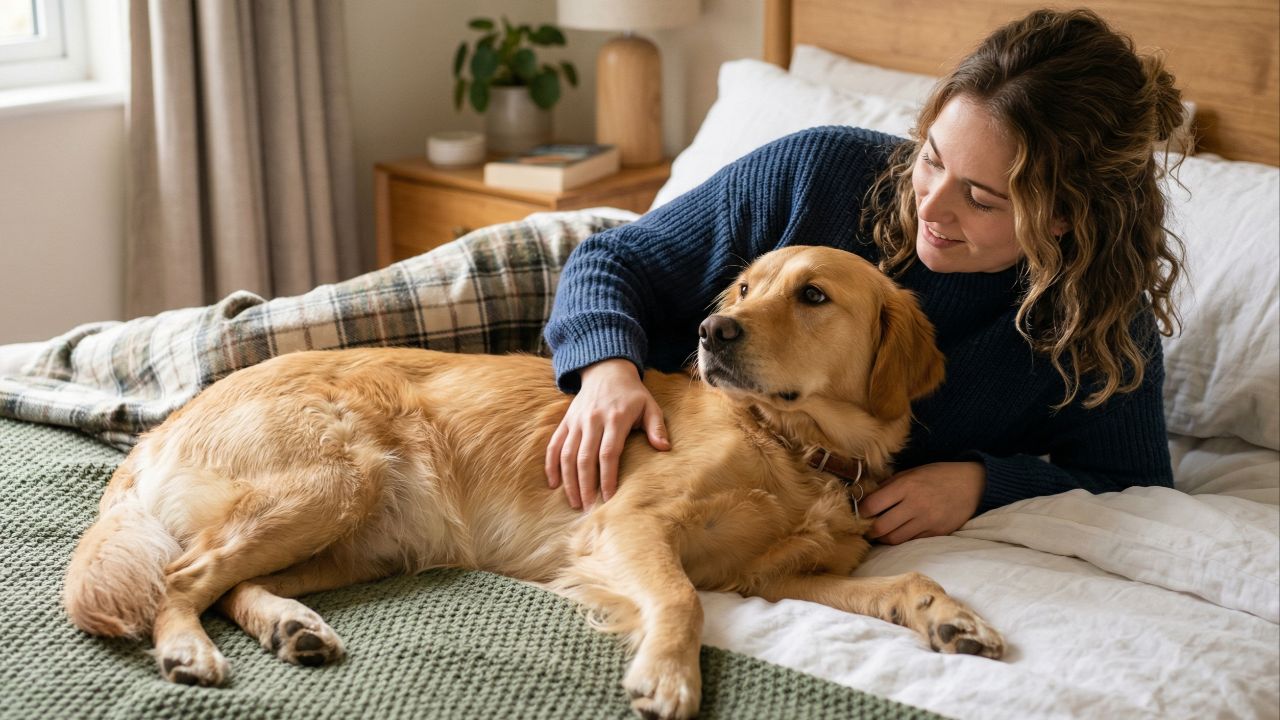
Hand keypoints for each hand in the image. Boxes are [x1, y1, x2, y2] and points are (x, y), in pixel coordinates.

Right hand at [545, 358, 669, 508]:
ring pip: (567, 455)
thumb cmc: (632, 394)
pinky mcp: (565, 422)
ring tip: (575, 502)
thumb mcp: (650, 405)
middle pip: (585, 458)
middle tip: (589, 509)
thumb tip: (664, 448)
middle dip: (586, 485)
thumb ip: (657, 427)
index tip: (609, 498)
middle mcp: (592, 421)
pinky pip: (554, 445)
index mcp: (614, 419)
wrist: (606, 370)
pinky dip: (551, 465)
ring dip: (569, 481)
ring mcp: (576, 421)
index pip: (608, 453)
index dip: (607, 477)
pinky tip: (554, 484)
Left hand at [860, 462, 985, 544]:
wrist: (972, 484)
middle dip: (869, 530)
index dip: (861, 511)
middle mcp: (915, 505)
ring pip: (894, 538)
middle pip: (880, 527)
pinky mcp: (936, 532)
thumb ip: (890, 485)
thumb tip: (866, 497)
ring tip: (879, 533)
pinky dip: (901, 539)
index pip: (873, 505)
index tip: (858, 512)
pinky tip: (898, 533)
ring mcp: (927, 521)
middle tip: (865, 528)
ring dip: (883, 538)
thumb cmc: (938, 475)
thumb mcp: (912, 472)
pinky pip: (911, 541)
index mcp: (906, 486)